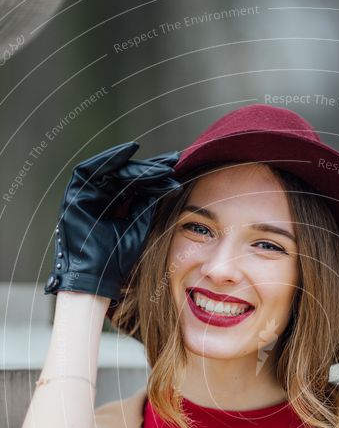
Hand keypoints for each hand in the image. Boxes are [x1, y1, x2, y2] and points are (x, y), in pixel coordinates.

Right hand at [44, 141, 181, 302]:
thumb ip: (146, 204)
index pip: (135, 185)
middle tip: (172, 160)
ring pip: (111, 169)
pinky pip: (91, 168)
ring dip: (135, 164)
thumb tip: (164, 182)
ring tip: (158, 161)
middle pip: (125, 175)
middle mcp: (99, 197)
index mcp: (114, 206)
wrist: (96, 276)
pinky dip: (110, 158)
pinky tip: (130, 151)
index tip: (175, 170)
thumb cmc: (116, 258)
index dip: (155, 177)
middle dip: (149, 167)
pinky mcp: (74, 191)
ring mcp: (86, 194)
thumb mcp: (138, 225)